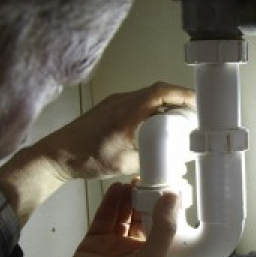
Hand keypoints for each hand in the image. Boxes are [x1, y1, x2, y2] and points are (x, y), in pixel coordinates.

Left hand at [38, 81, 195, 180]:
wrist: (56, 155)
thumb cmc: (86, 157)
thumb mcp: (123, 163)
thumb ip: (149, 160)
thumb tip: (170, 164)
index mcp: (128, 109)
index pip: (162, 92)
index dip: (184, 95)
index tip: (199, 103)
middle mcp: (122, 100)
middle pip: (158, 92)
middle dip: (178, 101)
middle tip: (193, 116)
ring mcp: (114, 103)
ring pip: (147, 97)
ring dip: (164, 105)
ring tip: (178, 122)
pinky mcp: (108, 109)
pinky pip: (136, 104)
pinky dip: (150, 111)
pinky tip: (154, 127)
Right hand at [57, 182, 178, 256]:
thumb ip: (164, 228)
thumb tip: (173, 197)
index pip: (163, 227)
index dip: (165, 209)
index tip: (168, 187)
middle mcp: (136, 250)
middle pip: (142, 218)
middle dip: (145, 200)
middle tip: (147, 180)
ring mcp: (114, 246)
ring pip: (123, 216)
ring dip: (128, 199)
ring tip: (132, 181)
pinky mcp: (94, 243)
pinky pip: (104, 219)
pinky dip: (110, 204)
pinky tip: (116, 189)